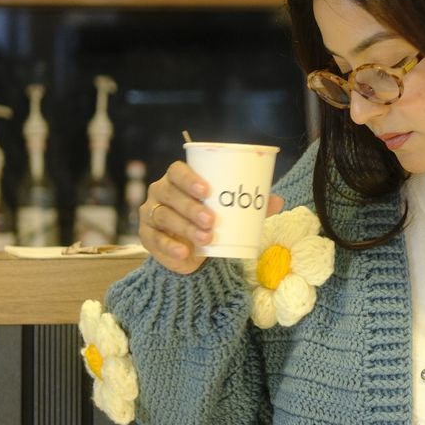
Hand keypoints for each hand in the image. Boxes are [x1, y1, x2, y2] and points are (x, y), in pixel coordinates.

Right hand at [140, 160, 283, 273]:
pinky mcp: (147, 236)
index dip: (189, 177)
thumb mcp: (229, 212)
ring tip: (206, 238)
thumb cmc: (209, 220)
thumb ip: (250, 206)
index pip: (177, 170)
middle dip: (190, 206)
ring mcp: (151, 213)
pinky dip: (170, 247)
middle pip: (170, 193)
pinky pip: (155, 240)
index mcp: (178, 179)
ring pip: (163, 216)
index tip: (206, 189)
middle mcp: (160, 192)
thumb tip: (278, 200)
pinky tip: (185, 253)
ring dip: (185, 227)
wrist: (190, 249)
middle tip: (211, 220)